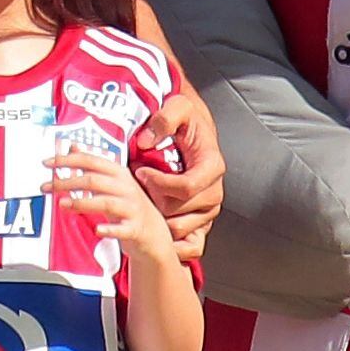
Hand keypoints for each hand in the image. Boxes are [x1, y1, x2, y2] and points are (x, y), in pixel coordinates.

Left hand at [52, 147, 179, 272]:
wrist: (155, 235)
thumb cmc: (129, 208)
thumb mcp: (113, 183)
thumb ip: (93, 167)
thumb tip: (72, 147)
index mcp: (119, 174)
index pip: (91, 161)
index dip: (68, 160)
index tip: (47, 163)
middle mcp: (126, 188)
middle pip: (94, 180)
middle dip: (67, 182)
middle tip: (46, 186)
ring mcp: (132, 208)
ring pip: (106, 202)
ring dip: (82, 203)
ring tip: (62, 205)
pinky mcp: (136, 228)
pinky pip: (122, 228)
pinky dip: (109, 228)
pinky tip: (97, 230)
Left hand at [132, 90, 223, 260]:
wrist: (194, 128)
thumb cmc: (186, 119)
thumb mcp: (178, 107)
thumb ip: (164, 119)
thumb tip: (146, 141)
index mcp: (212, 166)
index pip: (186, 187)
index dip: (159, 183)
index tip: (140, 172)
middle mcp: (214, 191)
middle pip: (179, 210)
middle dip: (153, 201)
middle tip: (135, 187)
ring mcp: (208, 209)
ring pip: (180, 227)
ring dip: (157, 218)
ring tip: (141, 202)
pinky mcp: (201, 221)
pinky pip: (191, 243)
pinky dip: (172, 242)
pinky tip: (153, 230)